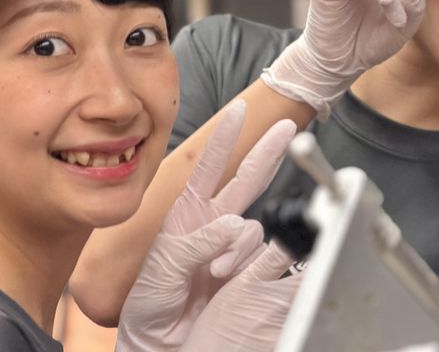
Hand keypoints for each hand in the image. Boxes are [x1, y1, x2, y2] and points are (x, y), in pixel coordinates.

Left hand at [116, 100, 295, 350]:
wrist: (159, 340)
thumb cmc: (151, 300)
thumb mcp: (164, 264)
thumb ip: (198, 241)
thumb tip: (234, 223)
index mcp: (188, 213)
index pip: (209, 165)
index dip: (225, 137)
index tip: (239, 109)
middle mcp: (213, 223)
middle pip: (247, 179)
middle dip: (266, 152)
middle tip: (287, 127)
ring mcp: (232, 247)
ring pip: (254, 229)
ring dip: (238, 248)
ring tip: (212, 275)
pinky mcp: (248, 272)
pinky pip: (265, 257)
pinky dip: (255, 264)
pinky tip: (232, 275)